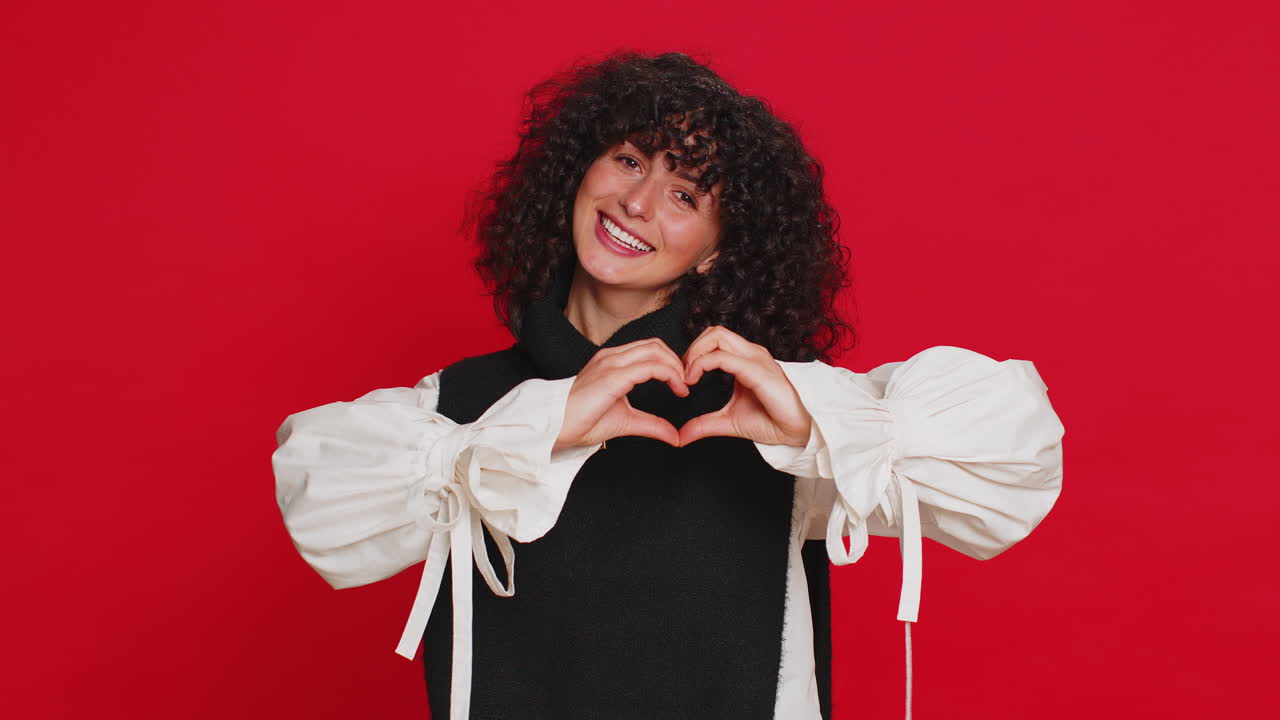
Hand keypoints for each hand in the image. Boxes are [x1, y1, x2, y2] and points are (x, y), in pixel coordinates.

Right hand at [554, 338, 690, 450]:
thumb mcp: (626, 421)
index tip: (683, 384)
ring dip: (676, 366)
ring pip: (655, 350)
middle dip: (677, 361)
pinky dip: (669, 374)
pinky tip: (677, 389)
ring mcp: (611, 364)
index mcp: (613, 362)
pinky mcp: (612, 377)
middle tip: (687, 383)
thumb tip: (674, 436)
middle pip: (656, 345)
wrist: (555, 428)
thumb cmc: (582, 422)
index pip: (650, 349)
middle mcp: (612, 357)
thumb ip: (651, 424)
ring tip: (683, 386)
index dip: (671, 362)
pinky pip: (650, 367)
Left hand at [677, 325, 812, 447]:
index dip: (693, 353)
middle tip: (682, 374)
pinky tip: (694, 380)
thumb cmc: (770, 421)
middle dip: (692, 348)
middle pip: (714, 332)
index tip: (683, 378)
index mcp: (745, 360)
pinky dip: (703, 364)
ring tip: (688, 377)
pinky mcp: (758, 371)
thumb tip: (680, 436)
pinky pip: (725, 358)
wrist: (796, 433)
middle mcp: (751, 354)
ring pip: (717, 336)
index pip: (714, 340)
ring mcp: (756, 359)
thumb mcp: (727, 422)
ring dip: (695, 353)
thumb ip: (703, 424)